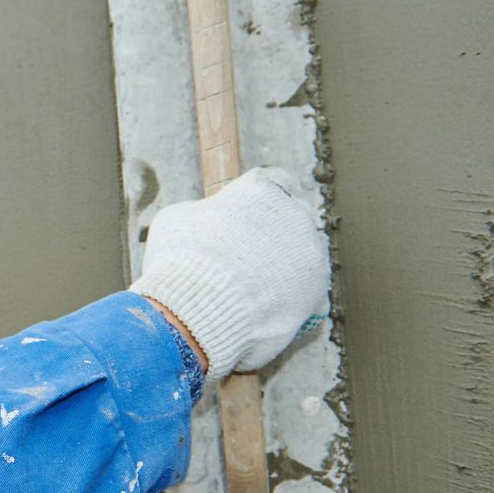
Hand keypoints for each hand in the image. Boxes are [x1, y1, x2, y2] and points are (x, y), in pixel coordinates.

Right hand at [130, 167, 328, 380]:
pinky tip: (264, 311)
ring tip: (251, 292)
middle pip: (292, 219)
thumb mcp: (176, 220)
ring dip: (284, 268)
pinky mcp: (317, 288)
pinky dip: (289, 300)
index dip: (260, 202)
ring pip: (303, 255)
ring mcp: (311, 251)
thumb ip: (200, 214)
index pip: (275, 181)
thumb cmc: (180, 259)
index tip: (249, 216)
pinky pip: (307, 291)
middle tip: (246, 259)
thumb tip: (202, 220)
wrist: (199, 306)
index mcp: (261, 189)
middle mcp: (294, 213)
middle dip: (274, 236)